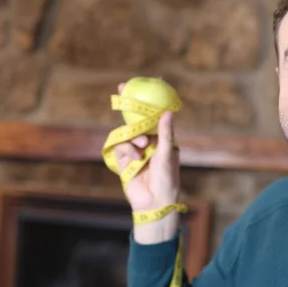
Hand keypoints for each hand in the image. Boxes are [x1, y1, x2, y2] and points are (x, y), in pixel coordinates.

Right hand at [113, 83, 180, 243]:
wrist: (154, 203)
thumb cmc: (166, 180)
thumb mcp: (166, 154)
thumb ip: (164, 134)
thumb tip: (168, 112)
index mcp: (163, 140)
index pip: (155, 116)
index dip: (150, 102)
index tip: (148, 83)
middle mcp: (150, 143)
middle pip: (136, 121)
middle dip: (130, 107)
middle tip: (122, 90)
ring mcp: (136, 151)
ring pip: (127, 134)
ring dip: (133, 139)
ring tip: (142, 149)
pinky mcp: (124, 160)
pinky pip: (120, 148)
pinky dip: (126, 153)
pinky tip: (134, 162)